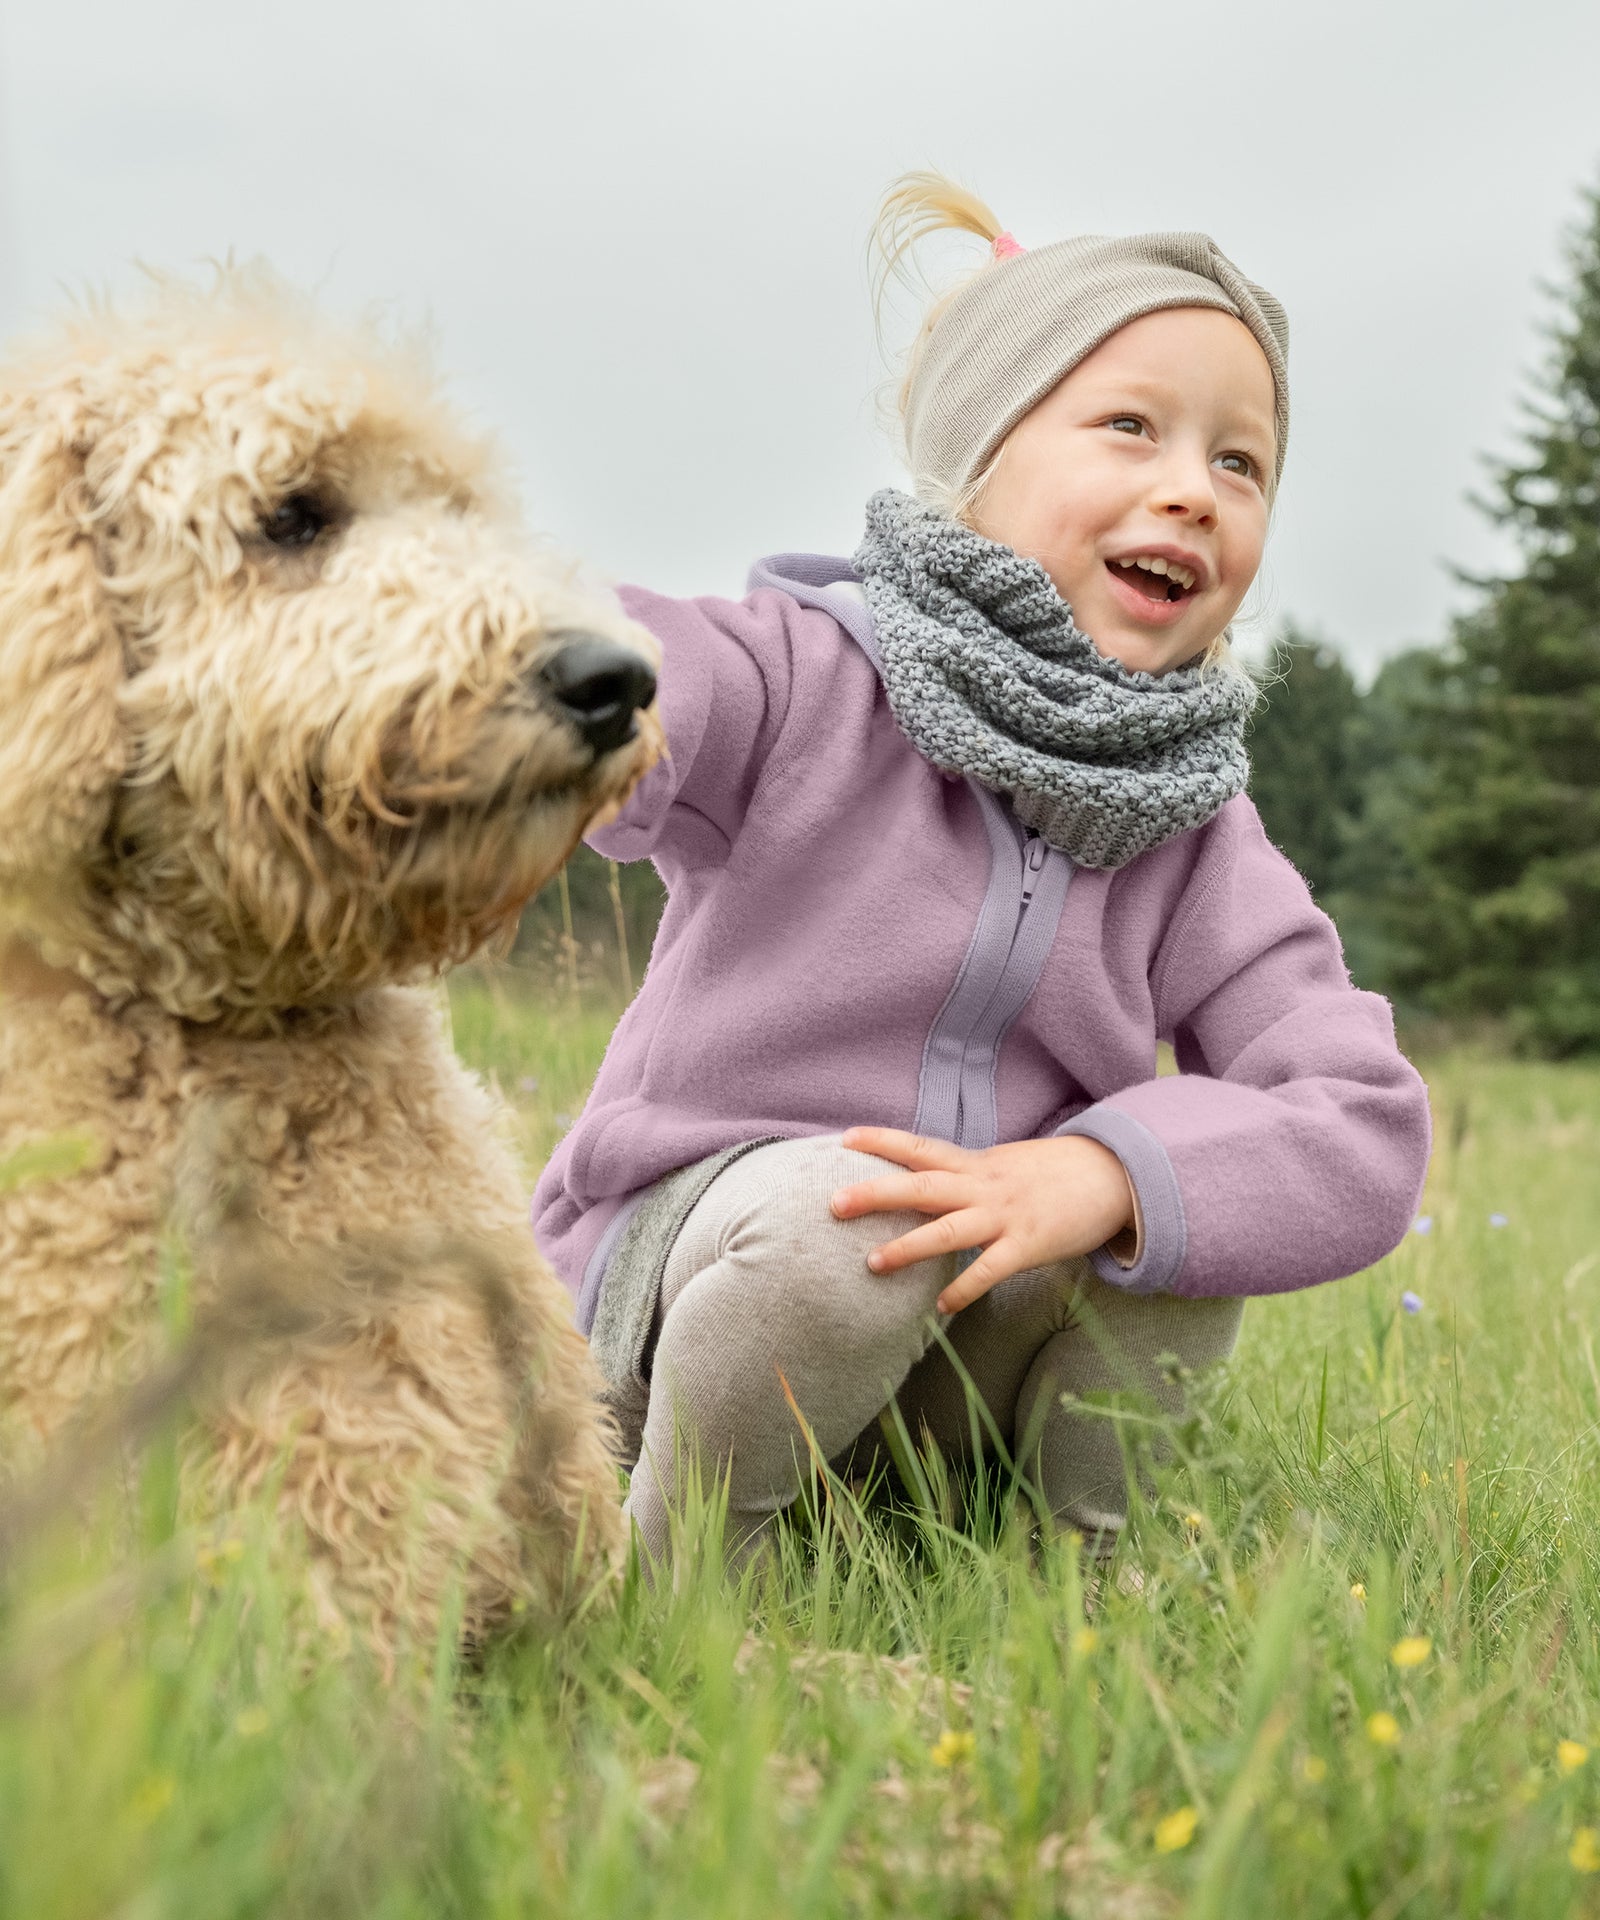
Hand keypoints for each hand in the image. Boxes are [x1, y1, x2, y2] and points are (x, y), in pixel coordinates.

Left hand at [829, 1128, 1135, 1313]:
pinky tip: (942, 1308)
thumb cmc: (1052, 1174)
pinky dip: (965, 1288)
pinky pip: (991, 1269)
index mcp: (976, 1163)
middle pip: (922, 1186)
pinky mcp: (1029, 1244)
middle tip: (833, 1203)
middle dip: (876, 1194)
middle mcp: (984, 1185)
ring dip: (909, 1247)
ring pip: (949, 1229)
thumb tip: (926, 1184)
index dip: (882, 1141)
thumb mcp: (1004, 1165)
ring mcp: (1006, 1215)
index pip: (921, 1147)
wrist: (1113, 1175)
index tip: (846, 1139)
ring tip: (872, 1264)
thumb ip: (966, 1175)